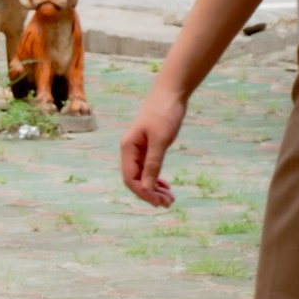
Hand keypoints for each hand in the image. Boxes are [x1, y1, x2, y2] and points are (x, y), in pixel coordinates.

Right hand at [119, 85, 186, 207]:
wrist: (170, 94)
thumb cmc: (164, 114)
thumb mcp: (160, 141)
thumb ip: (152, 165)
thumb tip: (146, 188)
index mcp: (128, 148)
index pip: (130, 178)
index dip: (143, 192)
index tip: (159, 203)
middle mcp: (130, 150)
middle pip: (135, 179)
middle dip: (150, 193)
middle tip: (169, 203)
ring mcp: (139, 149)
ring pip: (142, 175)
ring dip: (154, 188)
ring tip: (170, 198)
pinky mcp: (148, 147)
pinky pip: (149, 168)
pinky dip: (156, 179)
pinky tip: (166, 186)